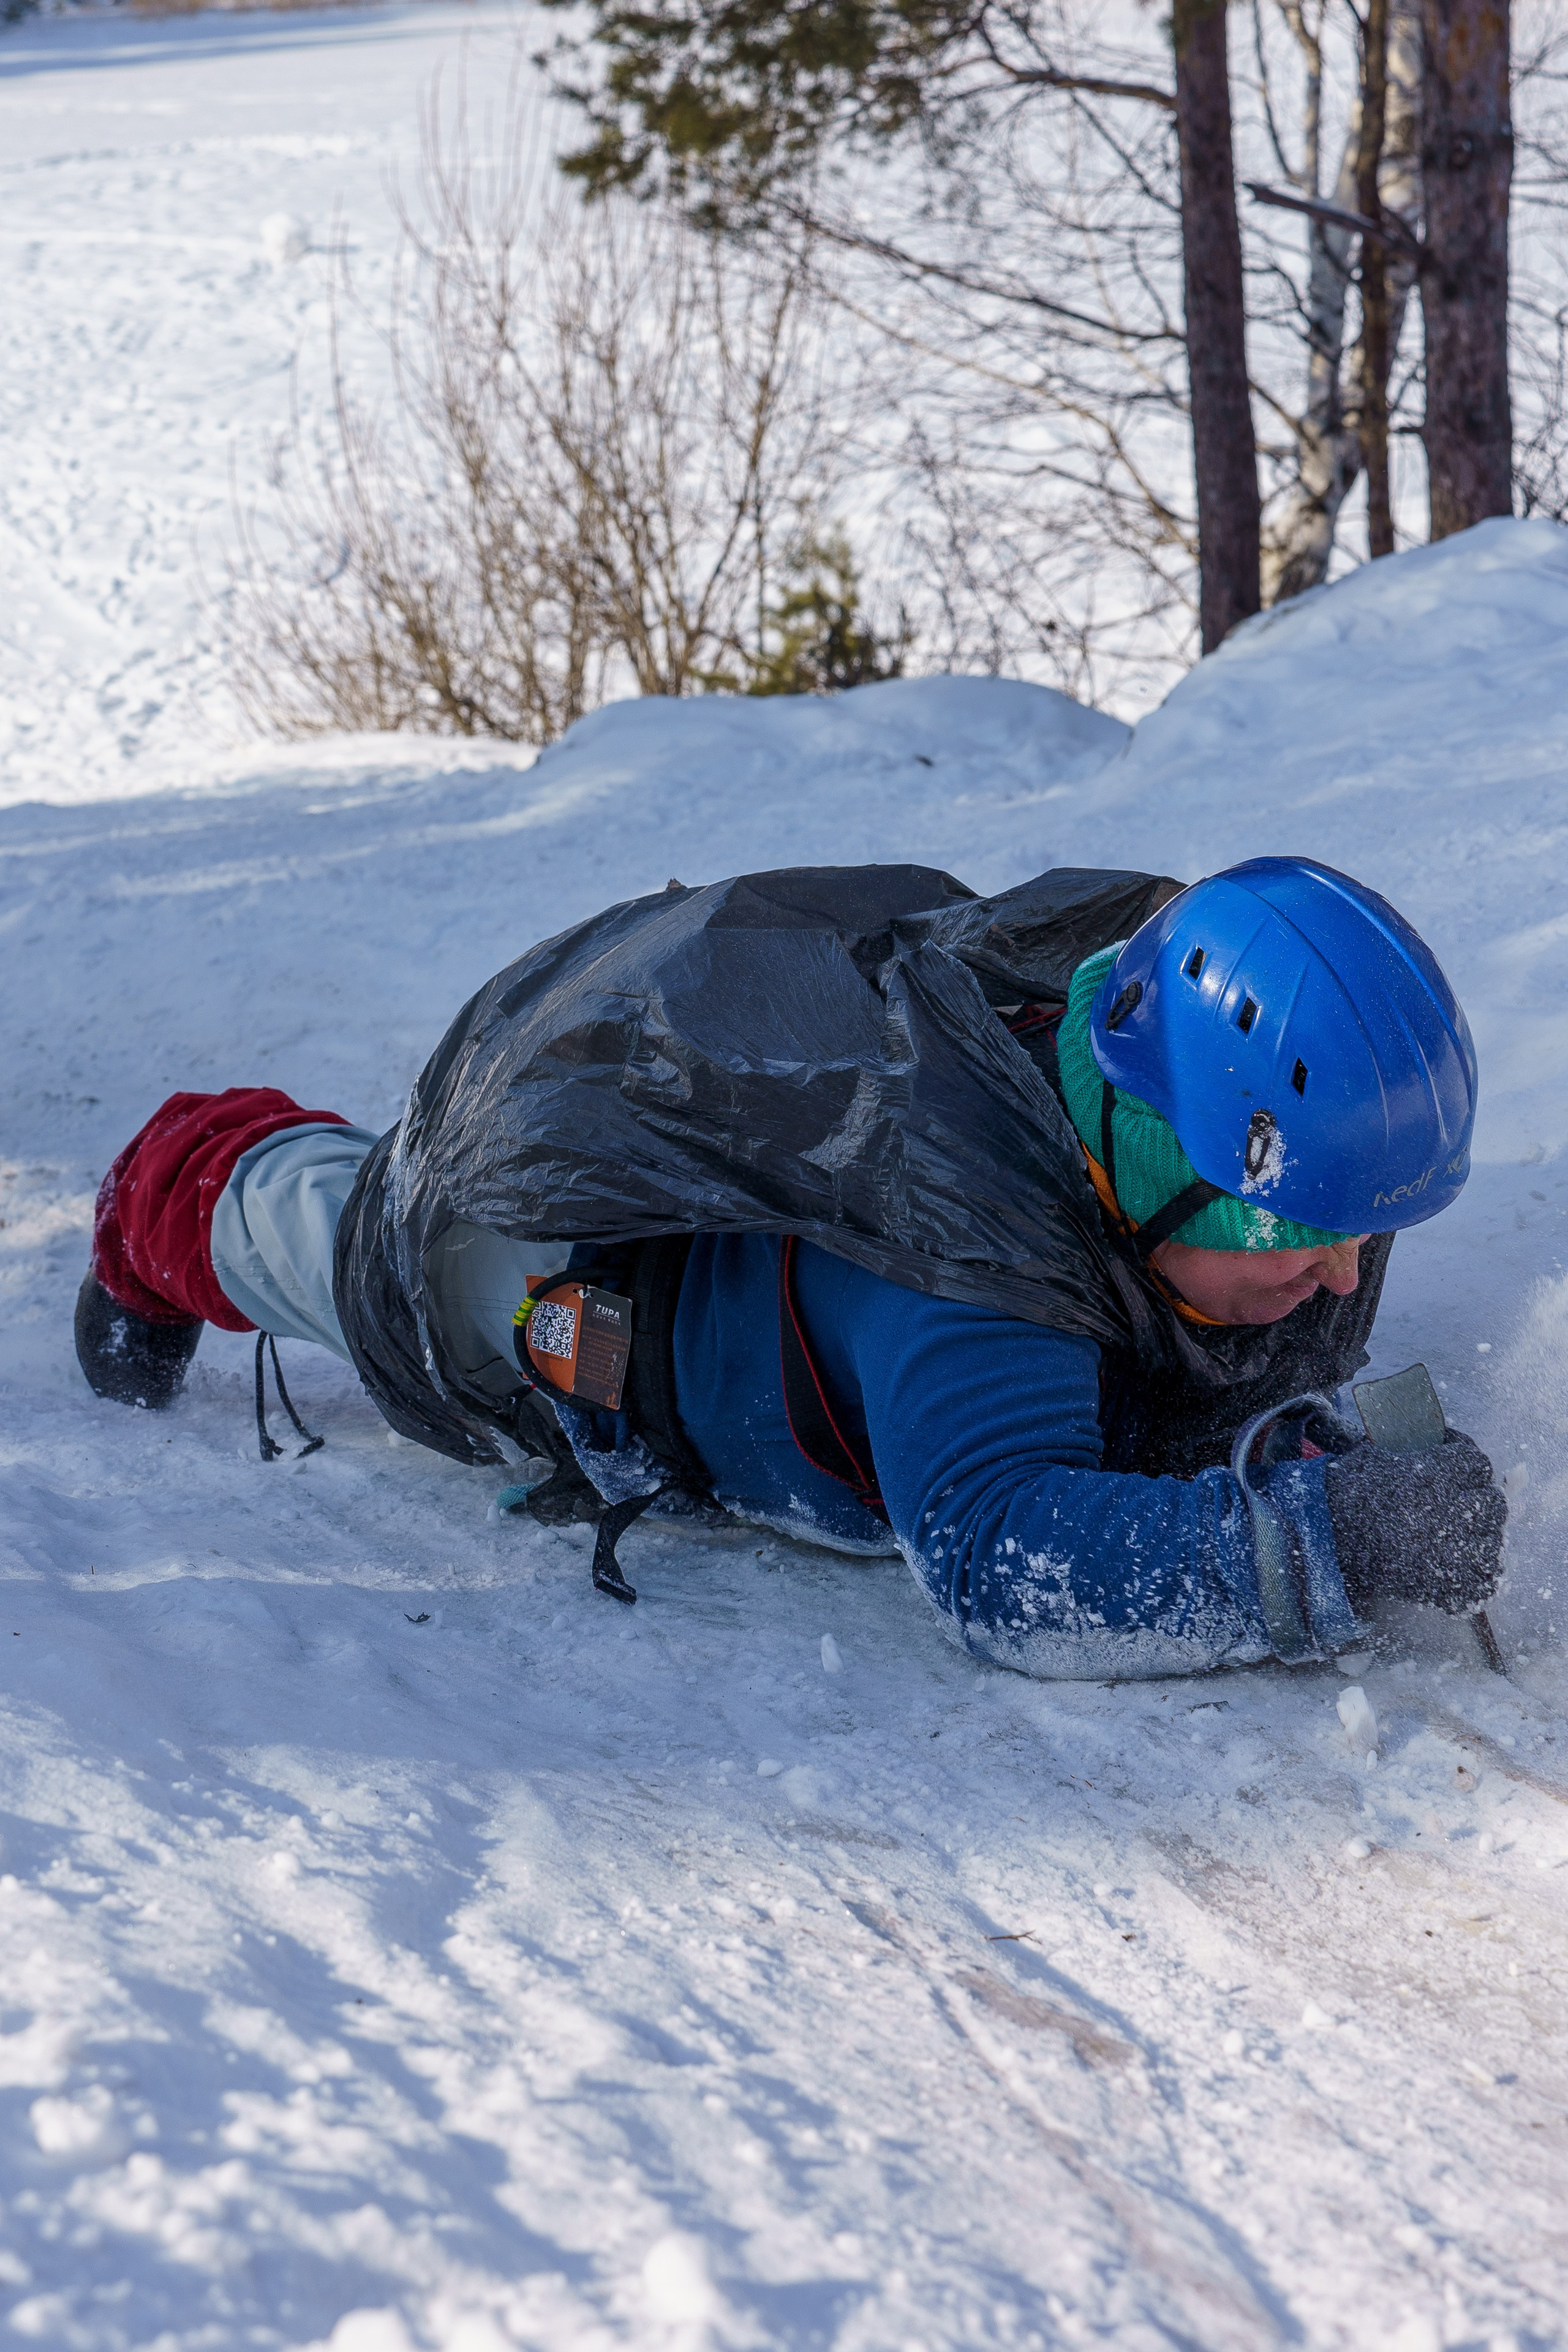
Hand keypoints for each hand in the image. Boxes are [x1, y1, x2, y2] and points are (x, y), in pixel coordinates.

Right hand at [1325, 1430, 1506, 1614]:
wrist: (1321, 1540)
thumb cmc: (1343, 1492)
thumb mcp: (1373, 1454)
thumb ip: (1406, 1444)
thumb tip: (1426, 1438)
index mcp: (1434, 1474)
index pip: (1476, 1463)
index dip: (1466, 1463)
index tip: (1453, 1464)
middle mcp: (1450, 1510)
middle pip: (1493, 1503)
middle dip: (1479, 1501)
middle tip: (1458, 1504)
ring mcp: (1450, 1550)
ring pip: (1492, 1542)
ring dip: (1481, 1538)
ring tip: (1460, 1537)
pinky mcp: (1443, 1584)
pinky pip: (1482, 1583)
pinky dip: (1477, 1578)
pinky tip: (1459, 1570)